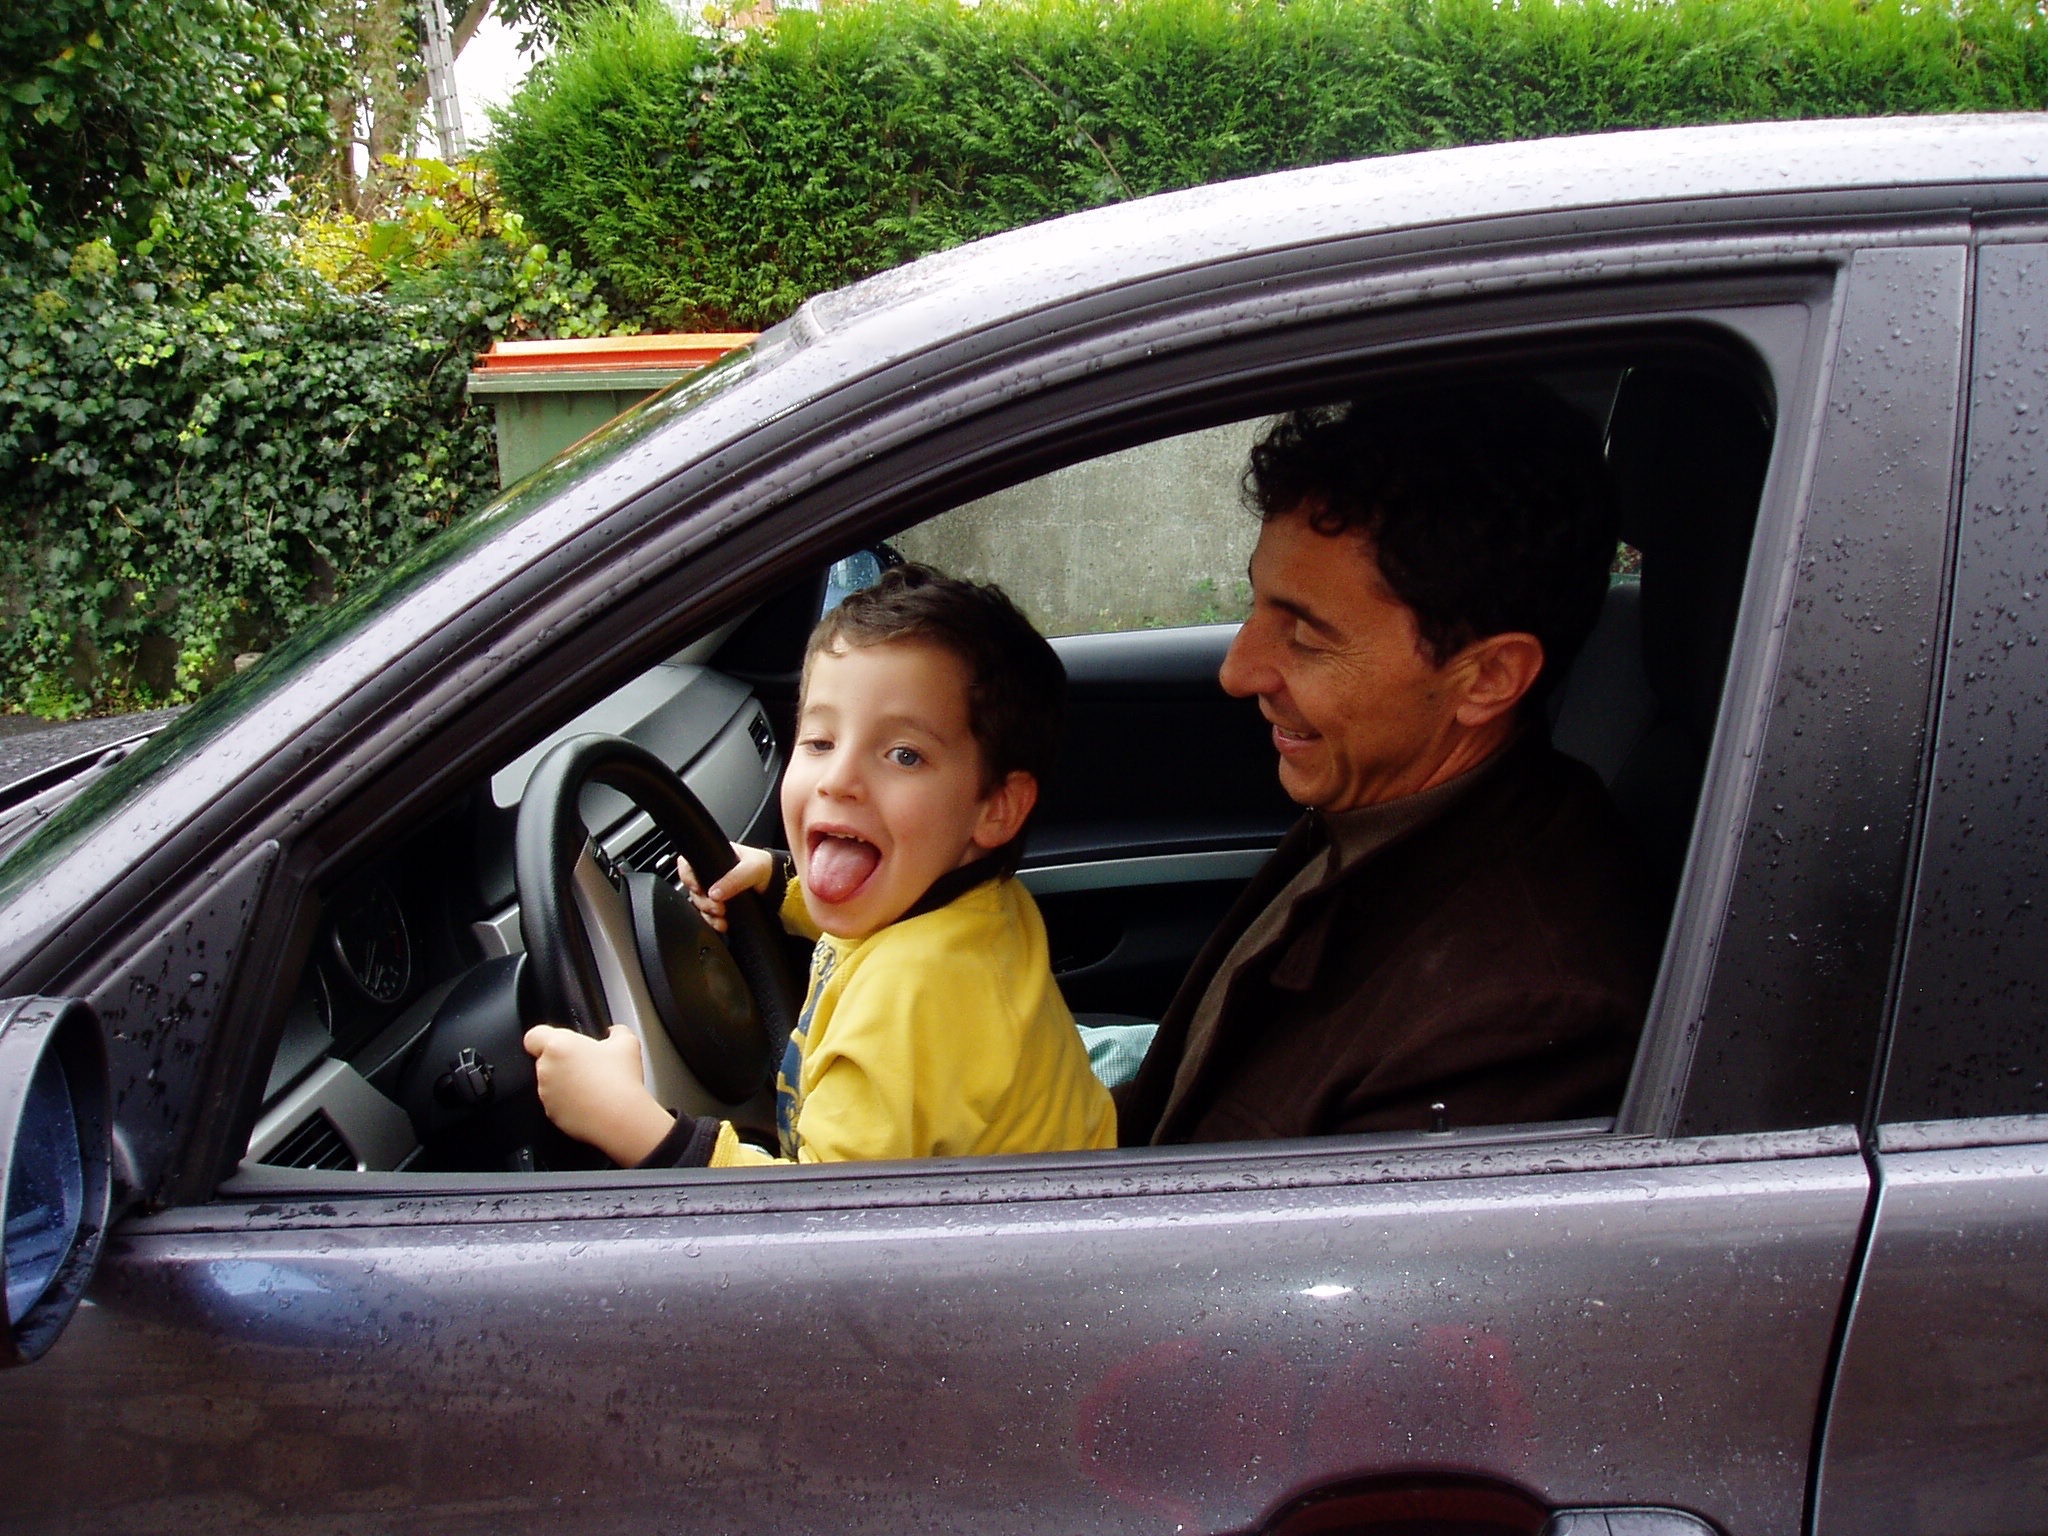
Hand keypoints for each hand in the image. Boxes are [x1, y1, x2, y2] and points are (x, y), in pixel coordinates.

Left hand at [521, 1024, 676, 1164]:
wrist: (620, 1116)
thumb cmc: (620, 1080)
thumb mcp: (628, 1043)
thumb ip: (616, 1031)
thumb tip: (614, 1033)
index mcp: (559, 1046)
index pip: (533, 1036)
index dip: (545, 1037)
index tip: (560, 1042)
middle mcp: (546, 1069)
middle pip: (545, 1059)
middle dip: (562, 1061)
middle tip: (587, 1064)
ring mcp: (547, 1093)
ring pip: (550, 1083)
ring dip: (565, 1082)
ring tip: (592, 1085)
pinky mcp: (552, 1113)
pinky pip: (556, 1103)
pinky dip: (568, 1102)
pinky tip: (590, 1101)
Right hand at [676, 843, 775, 933]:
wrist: (781, 887)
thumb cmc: (767, 868)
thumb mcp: (752, 868)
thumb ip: (734, 879)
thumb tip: (714, 893)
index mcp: (714, 858)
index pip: (688, 864)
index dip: (687, 876)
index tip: (697, 888)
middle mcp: (712, 875)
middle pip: (693, 890)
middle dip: (702, 901)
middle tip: (717, 907)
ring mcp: (716, 891)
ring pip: (700, 904)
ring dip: (708, 913)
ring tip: (722, 917)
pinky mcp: (722, 906)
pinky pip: (709, 916)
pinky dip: (714, 922)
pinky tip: (722, 924)